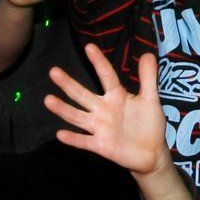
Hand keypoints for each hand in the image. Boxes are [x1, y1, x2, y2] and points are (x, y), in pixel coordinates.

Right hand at [47, 45, 171, 178]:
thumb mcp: (150, 99)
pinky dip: (73, 138)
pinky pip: (84, 141)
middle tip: (53, 71)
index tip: (89, 47)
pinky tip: (60, 134)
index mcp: (116, 96)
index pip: (106, 76)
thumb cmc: (149, 124)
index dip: (98, 62)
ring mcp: (100, 127)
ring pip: (77, 117)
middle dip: (68, 84)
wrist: (151, 152)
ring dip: (63, 109)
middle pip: (82, 94)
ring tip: (48, 100)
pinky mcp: (100, 145)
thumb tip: (147, 53)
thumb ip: (148, 78)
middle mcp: (103, 109)